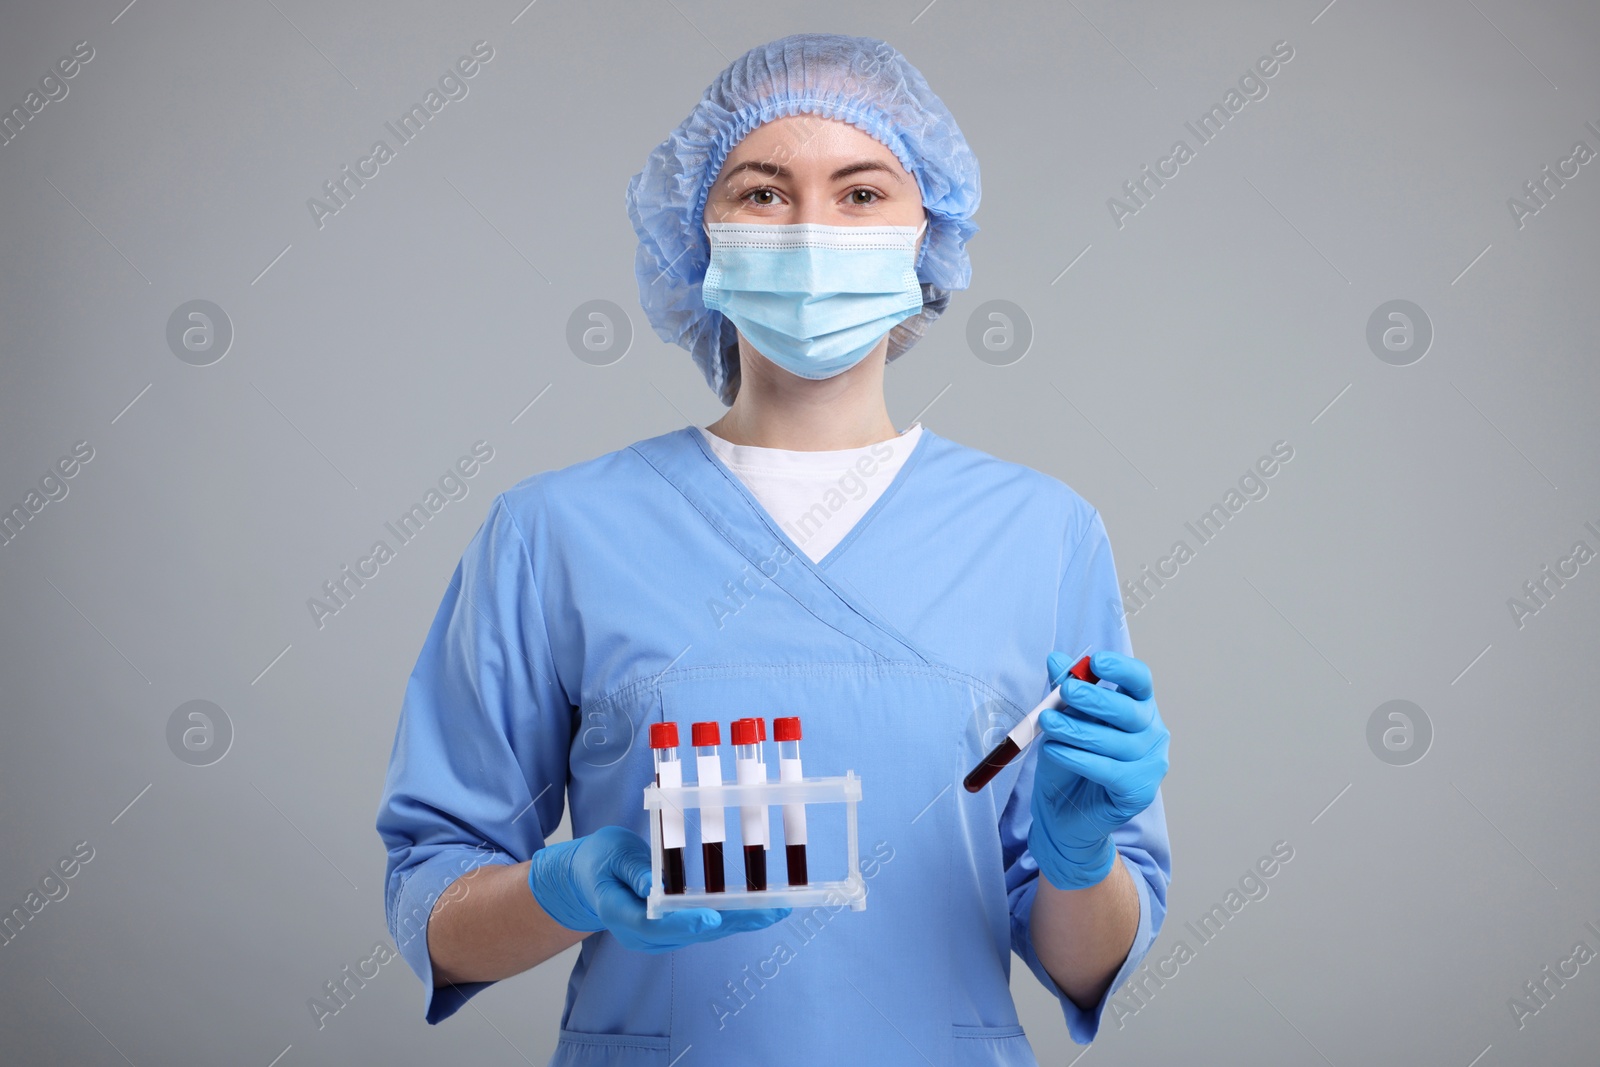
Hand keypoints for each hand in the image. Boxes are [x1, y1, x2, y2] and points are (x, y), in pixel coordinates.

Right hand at [528, 825, 789, 951]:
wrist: (588, 883)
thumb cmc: (599, 863)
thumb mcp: (610, 854)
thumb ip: (632, 869)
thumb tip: (654, 884)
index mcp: (620, 914)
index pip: (653, 926)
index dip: (684, 923)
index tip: (711, 918)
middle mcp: (642, 935)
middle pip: (690, 933)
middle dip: (732, 922)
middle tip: (770, 911)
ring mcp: (659, 937)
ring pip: (704, 933)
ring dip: (741, 922)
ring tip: (776, 909)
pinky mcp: (673, 932)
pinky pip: (706, 927)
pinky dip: (733, 918)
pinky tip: (760, 910)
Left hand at [1029, 650, 1168, 889]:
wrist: (1065, 814)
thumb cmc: (1069, 760)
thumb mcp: (1063, 721)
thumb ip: (1064, 693)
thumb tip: (1056, 659)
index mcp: (1138, 708)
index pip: (1140, 681)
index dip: (1122, 669)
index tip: (1096, 662)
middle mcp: (1152, 733)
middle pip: (1130, 711)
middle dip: (1096, 699)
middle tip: (1066, 691)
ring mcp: (1151, 764)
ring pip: (1114, 742)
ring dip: (1077, 730)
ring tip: (1047, 723)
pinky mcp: (1139, 792)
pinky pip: (1108, 770)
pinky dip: (1078, 758)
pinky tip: (1055, 750)